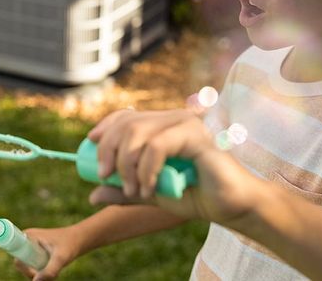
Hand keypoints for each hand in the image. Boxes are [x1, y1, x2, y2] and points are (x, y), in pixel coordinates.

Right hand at [12, 226, 82, 280]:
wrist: (79, 239)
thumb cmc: (70, 245)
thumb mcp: (61, 259)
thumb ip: (49, 271)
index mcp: (27, 237)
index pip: (18, 259)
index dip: (25, 269)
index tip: (38, 272)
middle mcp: (26, 241)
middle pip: (22, 265)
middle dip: (34, 272)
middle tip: (50, 273)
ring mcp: (30, 246)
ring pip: (28, 268)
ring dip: (39, 274)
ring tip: (54, 270)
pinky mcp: (35, 252)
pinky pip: (33, 267)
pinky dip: (42, 273)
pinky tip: (54, 269)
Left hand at [87, 109, 261, 225]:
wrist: (231, 206)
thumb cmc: (196, 196)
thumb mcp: (152, 195)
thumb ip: (125, 192)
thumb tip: (92, 194)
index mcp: (163, 126)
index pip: (126, 115)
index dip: (105, 126)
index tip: (90, 143)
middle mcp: (172, 119)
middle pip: (126, 122)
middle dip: (108, 150)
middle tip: (106, 177)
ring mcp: (185, 123)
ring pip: (138, 131)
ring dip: (127, 164)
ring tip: (133, 190)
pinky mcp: (195, 135)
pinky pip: (158, 145)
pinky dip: (146, 168)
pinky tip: (148, 186)